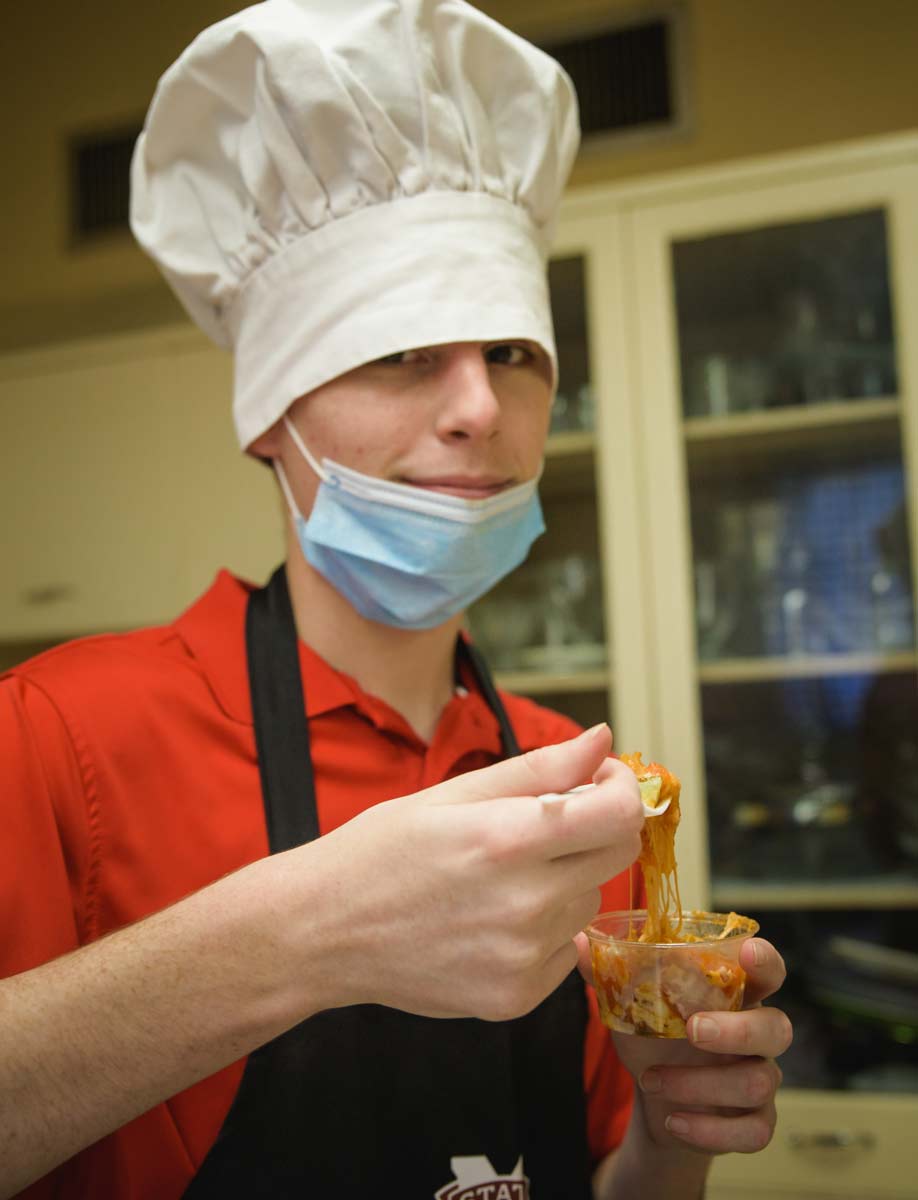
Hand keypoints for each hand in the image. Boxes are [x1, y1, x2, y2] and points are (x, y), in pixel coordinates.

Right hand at [291, 724, 643, 1020]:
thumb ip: (539, 769)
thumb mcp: (453, 795)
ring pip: (587, 902)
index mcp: (507, 839)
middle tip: (548, 823)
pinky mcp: (516, 997)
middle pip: (616, 856)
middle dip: (596, 829)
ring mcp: (522, 958)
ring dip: (564, 881)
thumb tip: (601, 740)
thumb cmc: (381, 851)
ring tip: (499, 877)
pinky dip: (544, 931)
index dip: (623, 790)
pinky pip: (564, 950)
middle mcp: (524, 904)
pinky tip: (491, 919)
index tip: (605, 780)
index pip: (619, 815)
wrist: (324, 931)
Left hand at [609, 938, 791, 1154]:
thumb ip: (610, 974)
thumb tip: (579, 943)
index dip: (766, 961)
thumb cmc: (655, 1037)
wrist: (656, 1098)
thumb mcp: (632, 1006)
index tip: (749, 953)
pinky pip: (753, 1130)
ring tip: (651, 1080)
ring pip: (757, 1081)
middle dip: (736, 1030)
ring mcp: (763, 1078)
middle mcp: (758, 1033)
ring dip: (698, 1084)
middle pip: (777, 1027)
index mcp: (735, 995)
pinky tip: (673, 1120)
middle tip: (692, 1030)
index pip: (768, 970)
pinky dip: (708, 1129)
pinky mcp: (758, 1120)